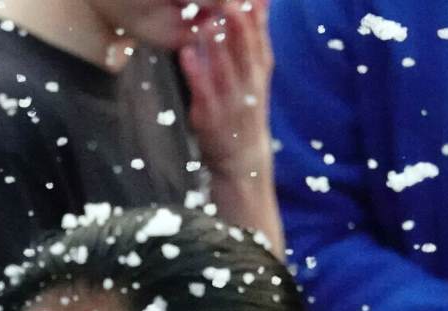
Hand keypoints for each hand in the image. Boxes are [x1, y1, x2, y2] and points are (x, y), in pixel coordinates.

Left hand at [182, 0, 273, 182]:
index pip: (261, 39)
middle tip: (231, 3)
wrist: (242, 158)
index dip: (256, 17)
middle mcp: (249, 84)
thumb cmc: (245, 106)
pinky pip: (203, 92)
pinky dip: (195, 73)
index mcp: (259, 70)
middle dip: (240, 27)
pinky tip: (186, 54)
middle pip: (246, 52)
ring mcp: (231, 102)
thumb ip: (256, 36)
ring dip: (216, 48)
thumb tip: (261, 0)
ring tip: (207, 23)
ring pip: (225, 71)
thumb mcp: (256, 71)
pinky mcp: (211, 117)